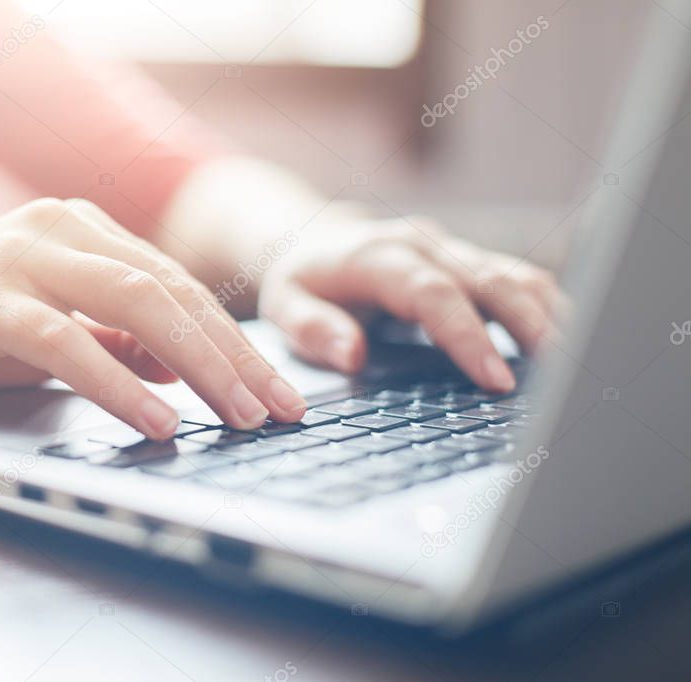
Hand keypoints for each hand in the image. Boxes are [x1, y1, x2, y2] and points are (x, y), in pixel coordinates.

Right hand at [0, 198, 306, 438]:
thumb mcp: (48, 331)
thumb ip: (111, 338)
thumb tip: (181, 367)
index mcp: (82, 230)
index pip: (179, 285)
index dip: (236, 340)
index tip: (278, 392)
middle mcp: (59, 228)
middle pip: (171, 291)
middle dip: (234, 355)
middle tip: (278, 410)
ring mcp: (17, 256)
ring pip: (132, 303)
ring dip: (197, 365)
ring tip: (237, 417)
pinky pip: (64, 339)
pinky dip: (118, 382)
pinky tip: (157, 421)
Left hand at [258, 216, 565, 391]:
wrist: (314, 237)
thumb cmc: (301, 280)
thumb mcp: (284, 304)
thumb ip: (311, 328)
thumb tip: (353, 354)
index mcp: (378, 256)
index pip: (433, 294)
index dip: (467, 335)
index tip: (496, 378)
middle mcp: (422, 245)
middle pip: (488, 279)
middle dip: (528, 325)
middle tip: (559, 374)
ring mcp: (450, 249)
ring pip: (512, 275)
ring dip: (547, 316)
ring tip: (577, 363)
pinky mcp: (468, 260)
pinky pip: (516, 278)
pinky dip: (545, 306)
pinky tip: (566, 340)